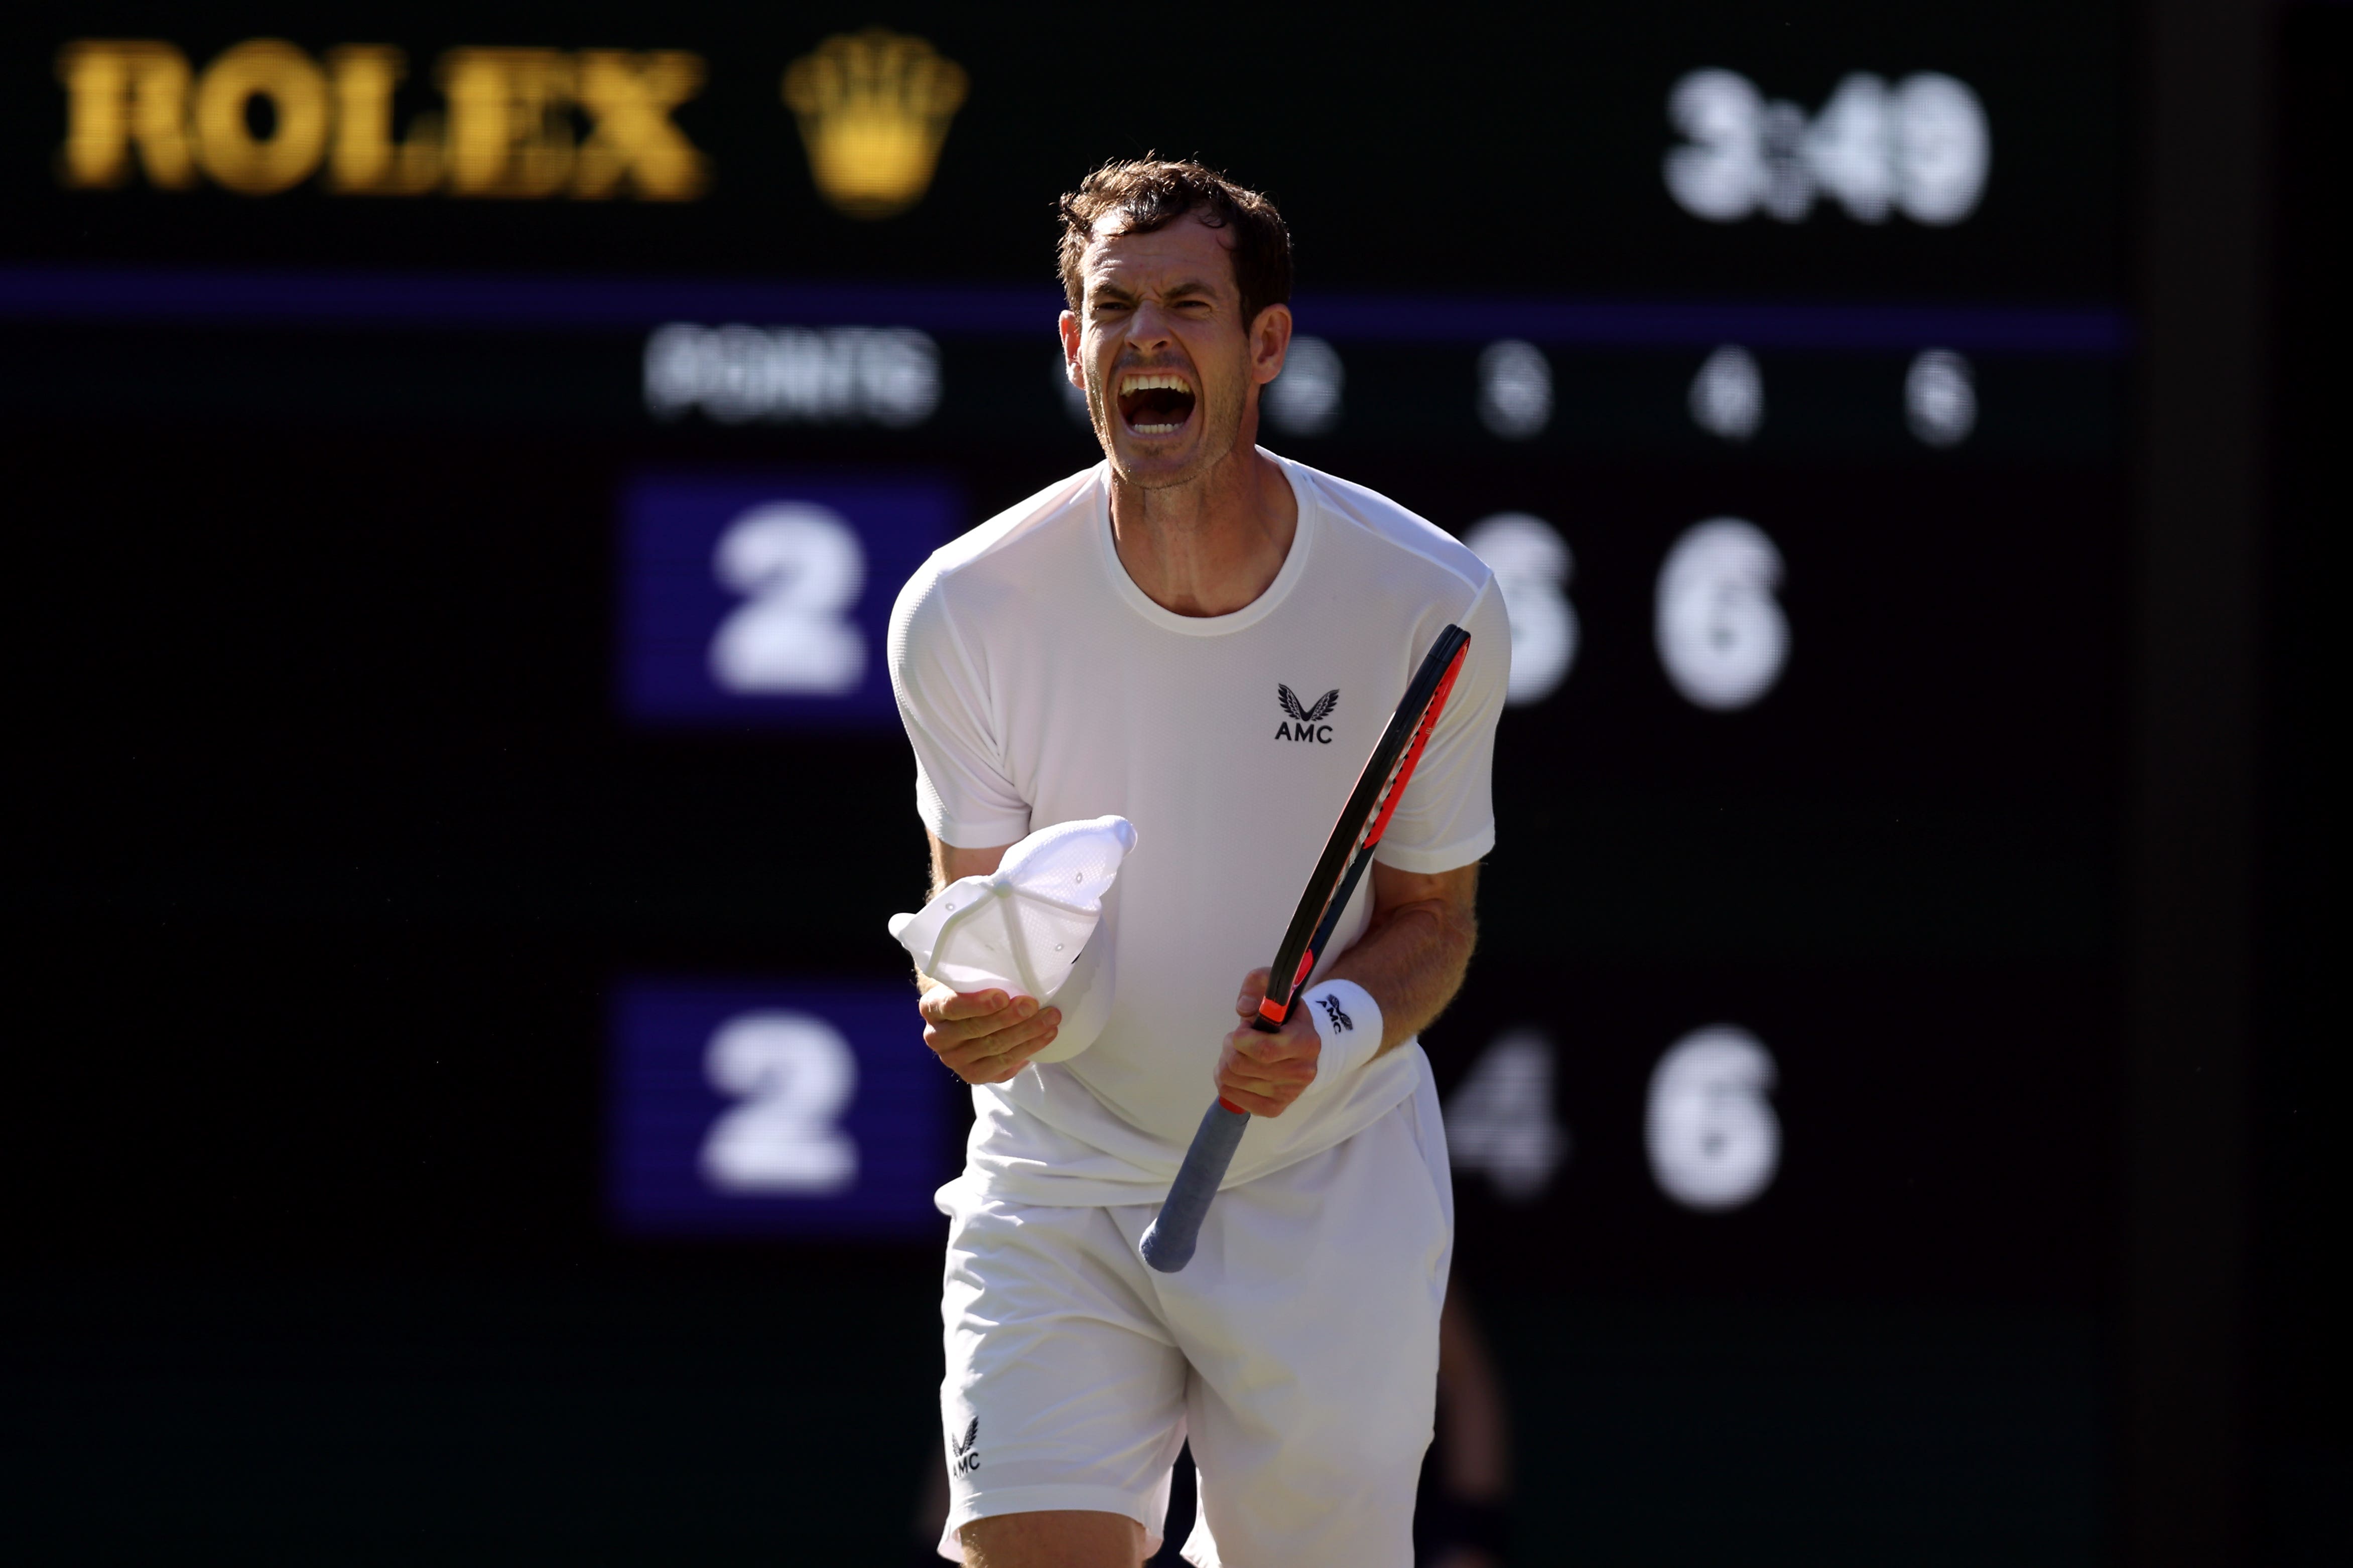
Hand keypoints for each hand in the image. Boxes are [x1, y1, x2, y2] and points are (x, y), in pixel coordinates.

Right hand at [919, 985, 1060, 1084]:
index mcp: (931, 1008)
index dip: (978, 1004)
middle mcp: (937, 1038)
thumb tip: (1015, 969)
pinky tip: (1042, 1039)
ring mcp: (954, 1061)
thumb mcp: (963, 976)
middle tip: (1034, 1005)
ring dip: (1027, 1035)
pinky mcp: (972, 1075)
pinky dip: (1025, 1053)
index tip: (1003, 996)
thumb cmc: (966, 988)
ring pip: (994, 1050)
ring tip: (1050, 1020)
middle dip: (1010, 1018)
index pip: (952, 1007)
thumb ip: (978, 974)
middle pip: (977, 1031)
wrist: (957, 1014)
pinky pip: (1002, 1067)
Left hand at [1214, 967, 1320, 1117]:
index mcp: (1307, 1043)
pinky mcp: (1273, 1109)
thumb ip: (1258, 983)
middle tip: (1236, 1039)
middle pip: (1241, 1065)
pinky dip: (1225, 1080)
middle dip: (1229, 1046)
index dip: (1241, 1039)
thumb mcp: (1275, 990)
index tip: (1242, 1028)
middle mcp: (1302, 1073)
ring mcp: (1288, 1095)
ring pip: (1231, 1079)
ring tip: (1237, 1052)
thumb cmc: (1283, 1017)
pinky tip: (1236, 1070)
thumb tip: (1244, 1009)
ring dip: (1225, 1062)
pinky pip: (1231, 1096)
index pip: (1265, 1050)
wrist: (1300, 1047)